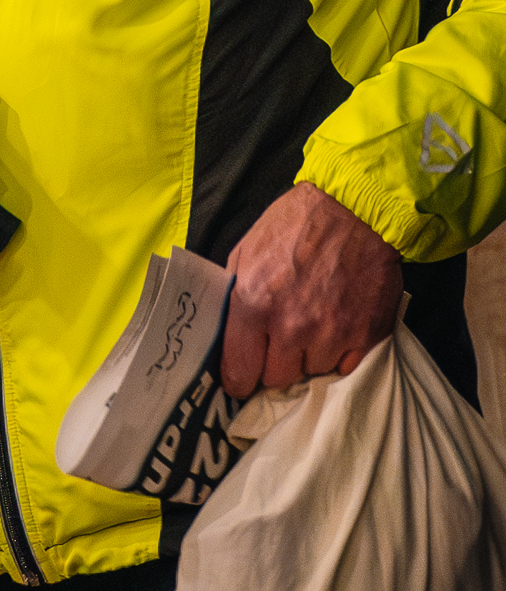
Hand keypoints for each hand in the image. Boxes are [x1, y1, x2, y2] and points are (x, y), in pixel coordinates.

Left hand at [221, 184, 401, 397]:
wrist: (354, 211)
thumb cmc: (294, 227)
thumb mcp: (244, 253)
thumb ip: (231, 299)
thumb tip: (223, 340)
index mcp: (253, 304)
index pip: (239, 372)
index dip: (239, 378)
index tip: (242, 376)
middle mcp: (291, 326)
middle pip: (276, 379)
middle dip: (274, 365)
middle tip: (280, 342)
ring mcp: (331, 334)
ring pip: (312, 373)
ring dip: (309, 357)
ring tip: (312, 325)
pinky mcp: (366, 336)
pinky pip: (345, 367)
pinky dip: (339, 354)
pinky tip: (336, 328)